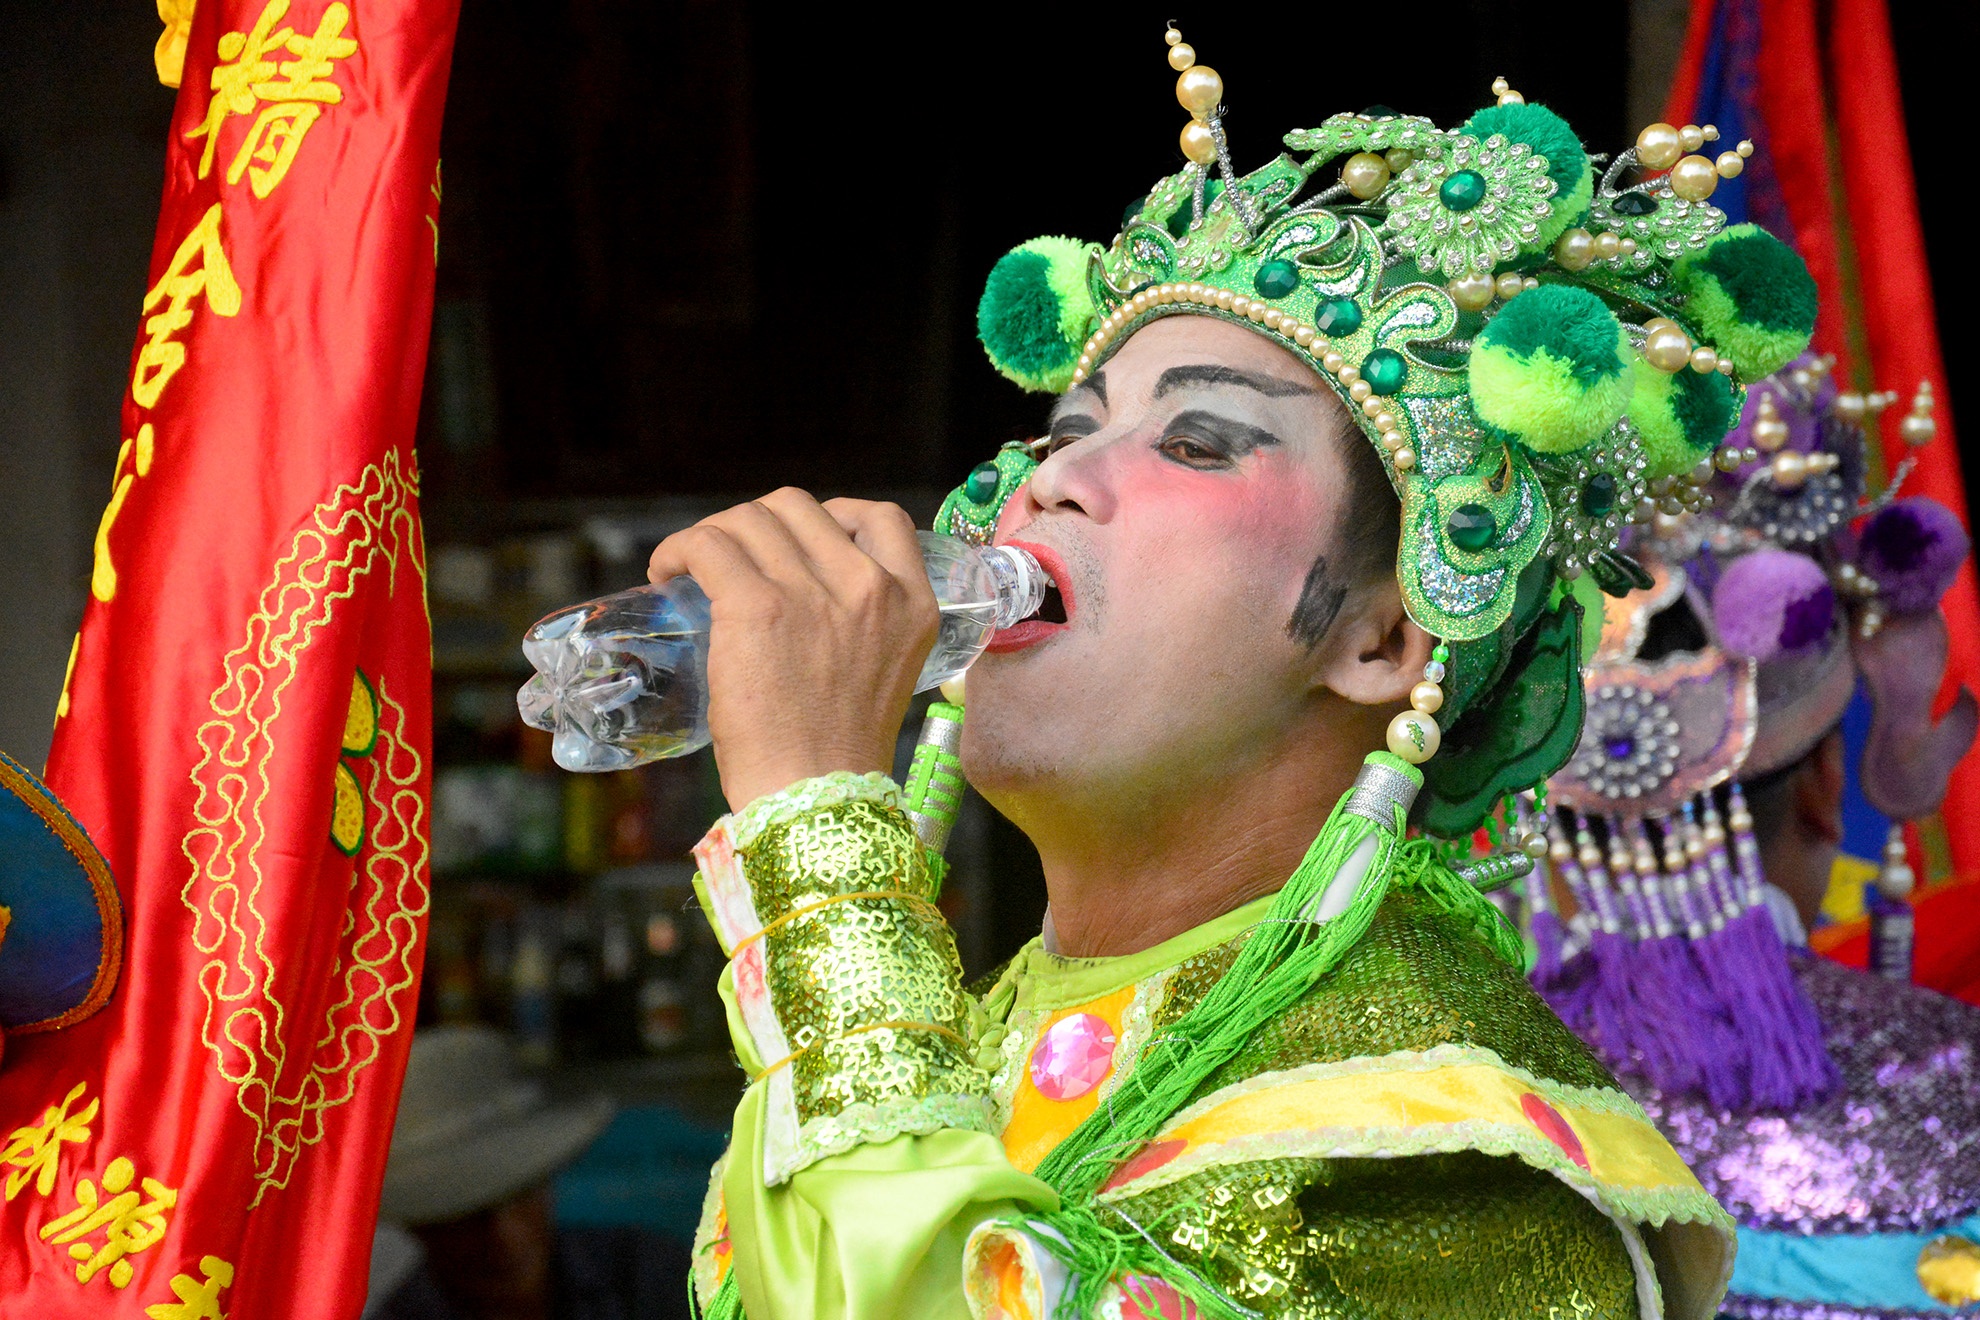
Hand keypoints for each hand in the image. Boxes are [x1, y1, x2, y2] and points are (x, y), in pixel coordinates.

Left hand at [647, 488, 937, 810]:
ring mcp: (813, 593)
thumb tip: (804, 593)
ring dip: (714, 534)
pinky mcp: (758, 607)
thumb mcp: (883, 672)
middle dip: (758, 524)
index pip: (881, 517)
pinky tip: (666, 572)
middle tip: (732, 561)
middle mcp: (869, 588)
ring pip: (749, 519)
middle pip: (799, 508)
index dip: (832, 515)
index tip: (796, 542)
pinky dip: (679, 548)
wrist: (814, 797)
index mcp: (912, 604)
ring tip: (690, 567)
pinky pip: (709, 544)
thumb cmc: (836, 753)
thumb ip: (863, 624)